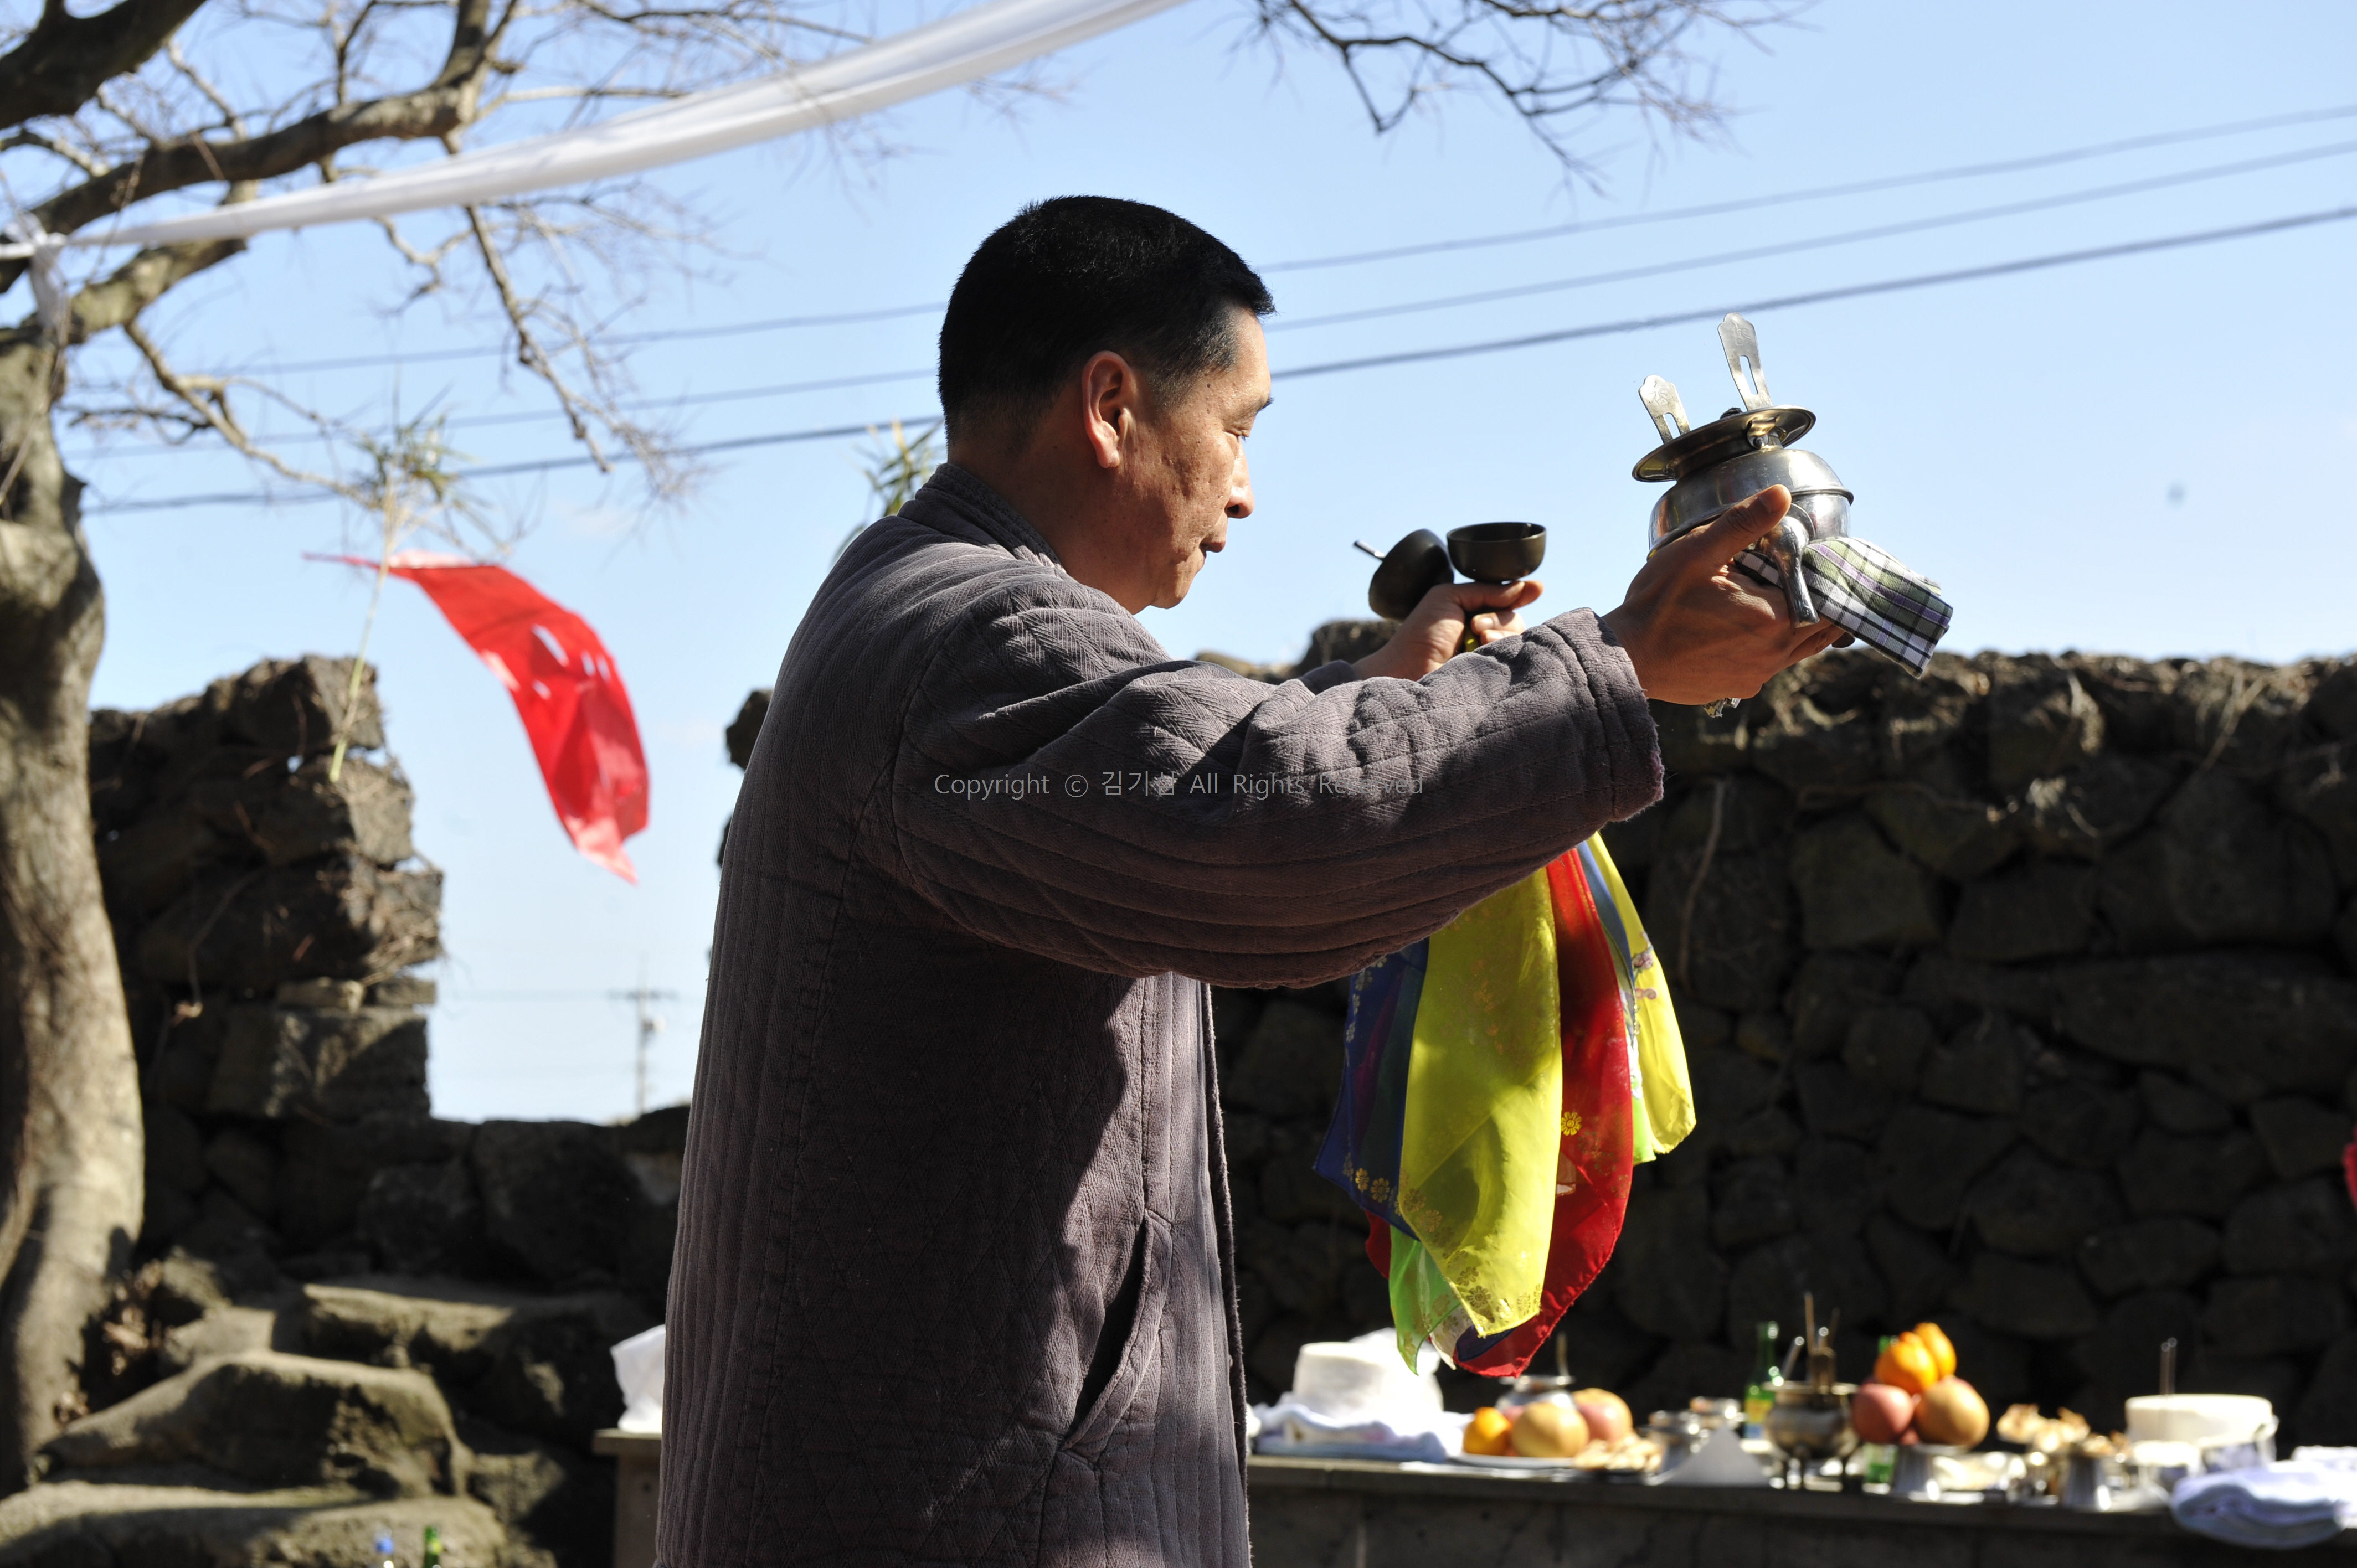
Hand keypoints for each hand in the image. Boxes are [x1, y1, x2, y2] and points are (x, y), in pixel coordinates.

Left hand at [1354, 579, 1542, 681]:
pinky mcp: (1493, 673)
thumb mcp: (1449, 597)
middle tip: (1474, 626)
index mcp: (1473, 611)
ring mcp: (1488, 653)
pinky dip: (1501, 648)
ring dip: (1500, 632)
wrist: (1408, 670)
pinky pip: (1515, 655)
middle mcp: (1484, 631)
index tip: (1538, 589)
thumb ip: (1486, 590)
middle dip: (1498, 617)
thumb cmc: (1421, 634)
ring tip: (1477, 639)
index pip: (1505, 600)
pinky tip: (1485, 650)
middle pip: (1515, 617)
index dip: (1521, 593)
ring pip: (1517, 635)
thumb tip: (1524, 587)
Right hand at [1600, 486, 1843, 704]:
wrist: (1626, 657)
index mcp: (1773, 619)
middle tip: (1801, 579)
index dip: (1825, 577)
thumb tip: (1781, 495)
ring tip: (1779, 601)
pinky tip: (1745, 629)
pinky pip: (1771, 665)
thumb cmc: (1657, 604)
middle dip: (1818, 602)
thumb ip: (1744, 523)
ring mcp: (1756, 676)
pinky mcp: (1738, 688)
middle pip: (1822, 628)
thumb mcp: (1699, 551)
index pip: (1825, 597)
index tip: (1813, 560)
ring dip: (1798, 625)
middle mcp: (1773, 655)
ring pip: (1800, 649)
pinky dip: (1771, 646)